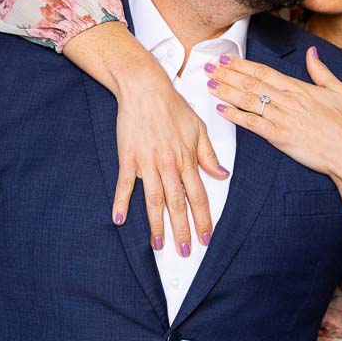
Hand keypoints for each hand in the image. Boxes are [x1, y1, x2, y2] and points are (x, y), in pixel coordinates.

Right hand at [62, 21, 227, 254]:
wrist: (146, 88)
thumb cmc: (173, 107)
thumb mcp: (199, 128)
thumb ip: (209, 155)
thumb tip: (222, 175)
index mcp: (187, 159)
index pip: (198, 196)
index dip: (203, 219)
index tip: (206, 238)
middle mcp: (169, 164)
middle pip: (177, 204)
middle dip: (182, 230)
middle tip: (185, 251)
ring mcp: (147, 162)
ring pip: (154, 200)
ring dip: (157, 225)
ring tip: (159, 246)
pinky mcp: (128, 158)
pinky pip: (124, 184)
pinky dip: (121, 202)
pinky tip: (119, 219)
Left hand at [205, 47, 341, 176]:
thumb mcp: (338, 90)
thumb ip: (321, 70)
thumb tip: (311, 52)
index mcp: (298, 87)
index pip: (263, 71)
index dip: (242, 64)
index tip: (226, 58)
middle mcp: (287, 100)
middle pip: (250, 82)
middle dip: (227, 74)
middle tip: (209, 67)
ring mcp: (282, 118)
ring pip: (248, 100)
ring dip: (226, 91)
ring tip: (209, 84)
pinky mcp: (279, 137)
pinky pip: (252, 124)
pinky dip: (235, 116)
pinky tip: (221, 109)